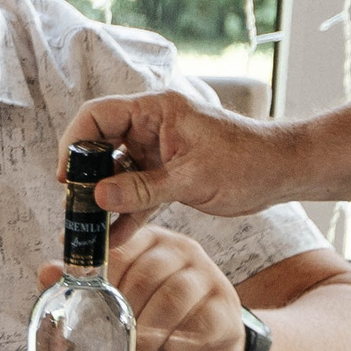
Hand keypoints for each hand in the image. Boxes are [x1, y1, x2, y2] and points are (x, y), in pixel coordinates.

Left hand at [39, 220, 246, 350]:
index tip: (91, 299)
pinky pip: (198, 325)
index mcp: (149, 241)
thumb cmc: (152, 322)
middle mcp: (182, 251)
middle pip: (144, 274)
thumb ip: (83, 288)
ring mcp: (208, 277)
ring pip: (172, 298)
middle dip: (124, 310)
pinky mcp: (226, 309)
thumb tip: (46, 271)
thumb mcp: (115, 304)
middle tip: (116, 333)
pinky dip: (175, 344)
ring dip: (148, 330)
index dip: (102, 277)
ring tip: (138, 347)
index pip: (120, 247)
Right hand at [59, 91, 286, 218]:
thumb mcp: (192, 177)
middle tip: (74, 208)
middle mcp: (150, 127)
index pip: (97, 115)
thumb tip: (98, 197)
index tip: (67, 177)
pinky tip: (113, 239)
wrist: (283, 172)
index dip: (75, 143)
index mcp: (155, 111)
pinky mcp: (165, 175)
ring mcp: (156, 152)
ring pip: (114, 174)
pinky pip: (135, 193)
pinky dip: (124, 214)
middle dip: (84, 178)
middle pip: (99, 146)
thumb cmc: (248, 161)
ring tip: (86, 230)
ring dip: (102, 202)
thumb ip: (143, 188)